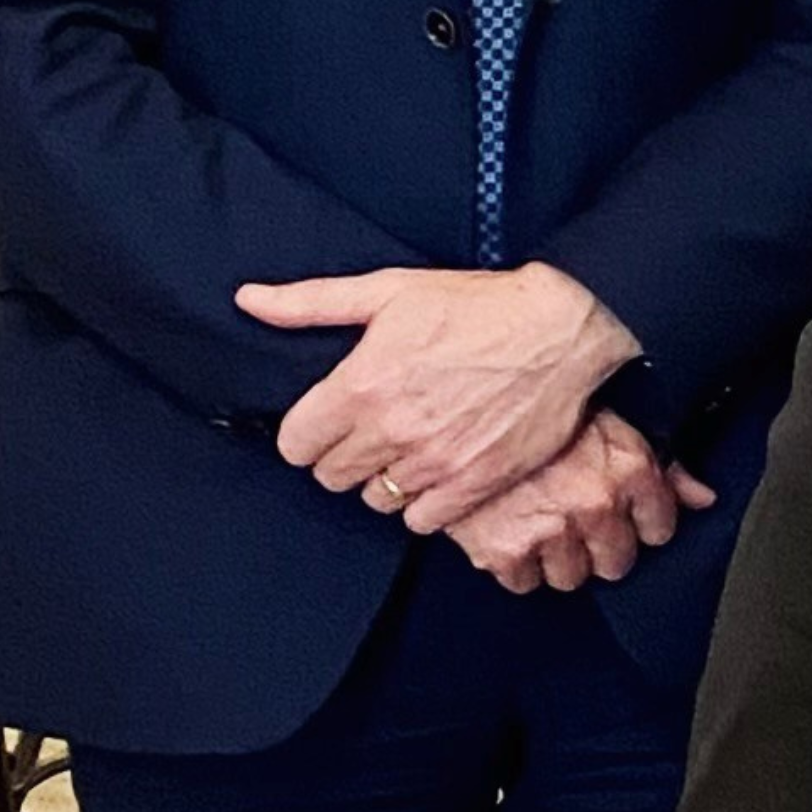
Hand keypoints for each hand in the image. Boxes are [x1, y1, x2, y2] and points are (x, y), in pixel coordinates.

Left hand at [242, 262, 639, 531]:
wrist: (564, 327)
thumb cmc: (477, 306)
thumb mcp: (390, 290)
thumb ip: (311, 302)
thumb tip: (248, 300)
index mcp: (361, 384)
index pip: (295, 444)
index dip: (308, 432)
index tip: (331, 421)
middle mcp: (392, 429)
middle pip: (330, 476)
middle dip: (344, 455)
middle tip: (374, 432)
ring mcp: (435, 461)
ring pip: (375, 499)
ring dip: (385, 479)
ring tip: (410, 449)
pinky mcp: (475, 483)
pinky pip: (420, 521)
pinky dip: (424, 503)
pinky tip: (439, 471)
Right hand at [444, 410, 715, 594]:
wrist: (455, 404)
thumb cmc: (532, 402)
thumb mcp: (609, 415)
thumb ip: (664, 462)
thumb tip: (703, 497)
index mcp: (630, 467)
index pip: (660, 527)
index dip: (642, 523)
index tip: (626, 516)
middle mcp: (596, 503)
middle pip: (617, 561)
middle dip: (601, 545)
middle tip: (577, 522)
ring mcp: (550, 530)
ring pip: (571, 577)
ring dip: (558, 557)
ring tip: (540, 523)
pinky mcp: (503, 550)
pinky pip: (523, 582)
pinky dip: (516, 563)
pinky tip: (510, 530)